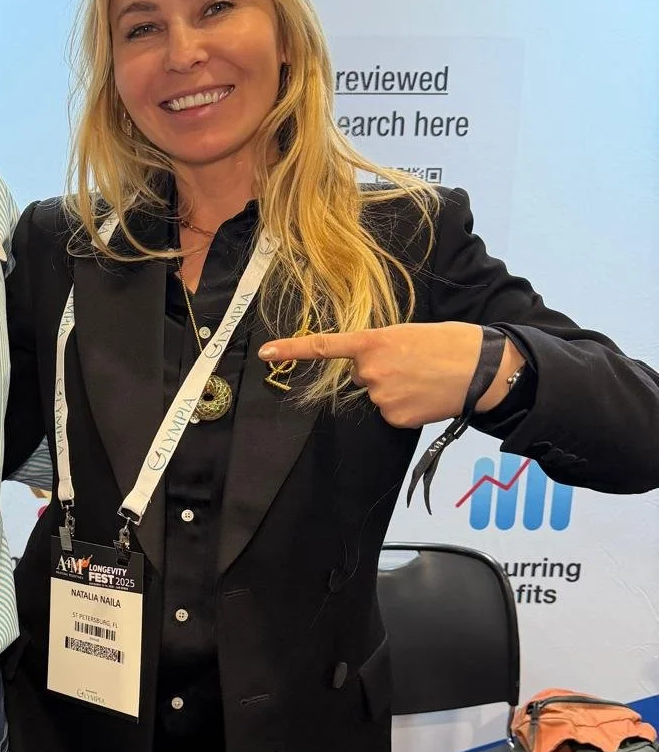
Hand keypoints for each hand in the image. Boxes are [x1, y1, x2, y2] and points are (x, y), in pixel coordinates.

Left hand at [257, 323, 522, 428]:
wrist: (484, 370)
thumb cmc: (451, 343)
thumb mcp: (410, 333)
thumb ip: (381, 347)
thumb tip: (368, 368)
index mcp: (373, 342)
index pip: (323, 346)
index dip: (292, 349)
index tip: (266, 353)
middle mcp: (370, 371)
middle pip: (361, 374)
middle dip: (380, 369)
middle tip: (414, 361)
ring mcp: (381, 397)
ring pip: (376, 394)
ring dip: (395, 387)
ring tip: (425, 377)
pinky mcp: (395, 418)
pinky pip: (390, 412)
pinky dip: (405, 405)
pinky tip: (426, 395)